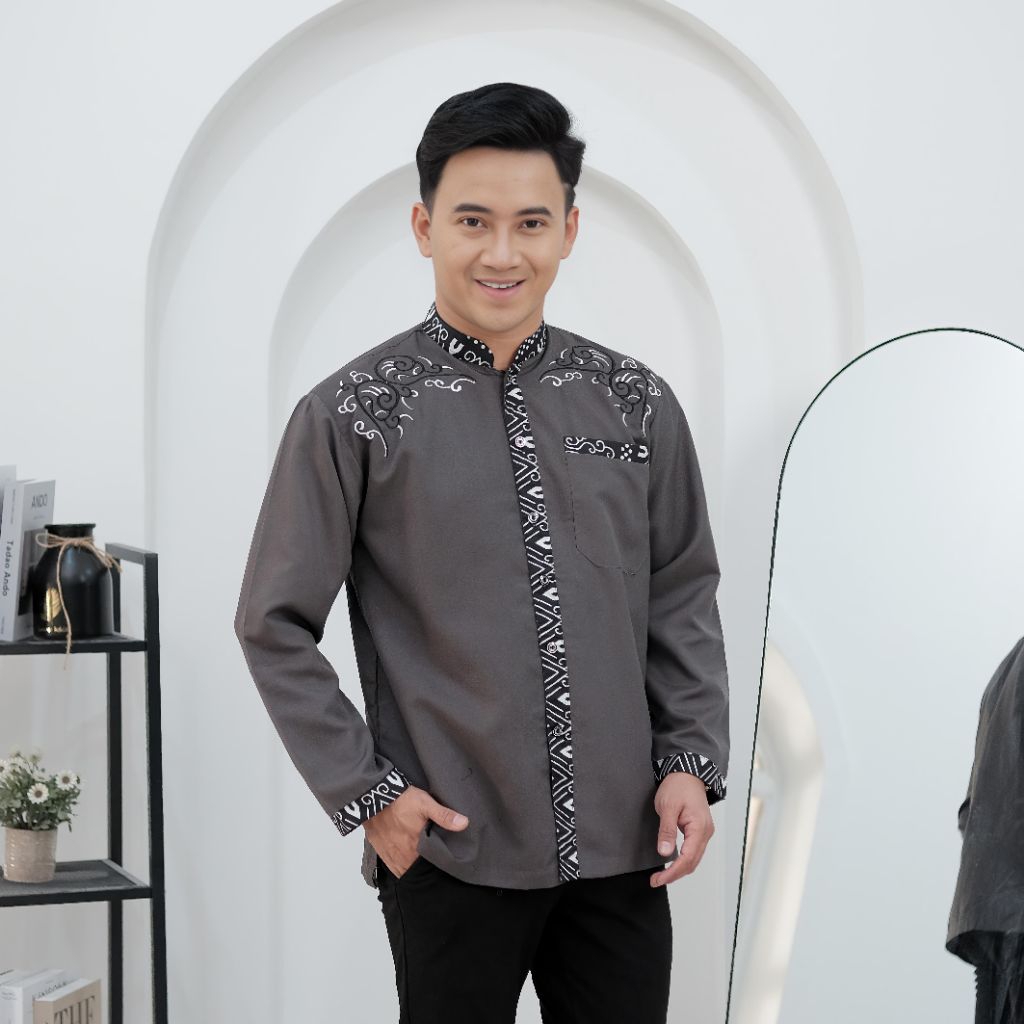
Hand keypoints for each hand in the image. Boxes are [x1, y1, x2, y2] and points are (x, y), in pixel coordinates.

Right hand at [364, 785, 469, 878]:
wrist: (372, 796)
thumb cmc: (401, 800)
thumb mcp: (426, 804)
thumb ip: (444, 816)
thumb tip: (464, 824)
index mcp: (416, 847)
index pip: (430, 864)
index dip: (436, 862)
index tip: (441, 858)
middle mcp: (402, 856)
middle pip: (416, 867)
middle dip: (423, 865)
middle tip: (430, 857)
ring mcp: (390, 854)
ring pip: (404, 868)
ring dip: (410, 865)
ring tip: (418, 857)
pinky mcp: (380, 849)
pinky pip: (391, 864)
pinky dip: (398, 863)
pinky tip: (404, 856)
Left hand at [649, 772, 714, 886]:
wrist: (687, 773)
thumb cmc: (678, 786)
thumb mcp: (668, 807)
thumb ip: (667, 830)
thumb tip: (665, 853)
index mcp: (699, 828)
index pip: (687, 859)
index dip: (673, 872)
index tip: (658, 879)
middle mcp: (705, 833)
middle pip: (692, 863)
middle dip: (675, 874)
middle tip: (656, 880)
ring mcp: (704, 832)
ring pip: (694, 859)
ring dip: (679, 869)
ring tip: (662, 875)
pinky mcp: (699, 831)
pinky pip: (693, 851)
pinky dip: (683, 860)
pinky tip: (672, 863)